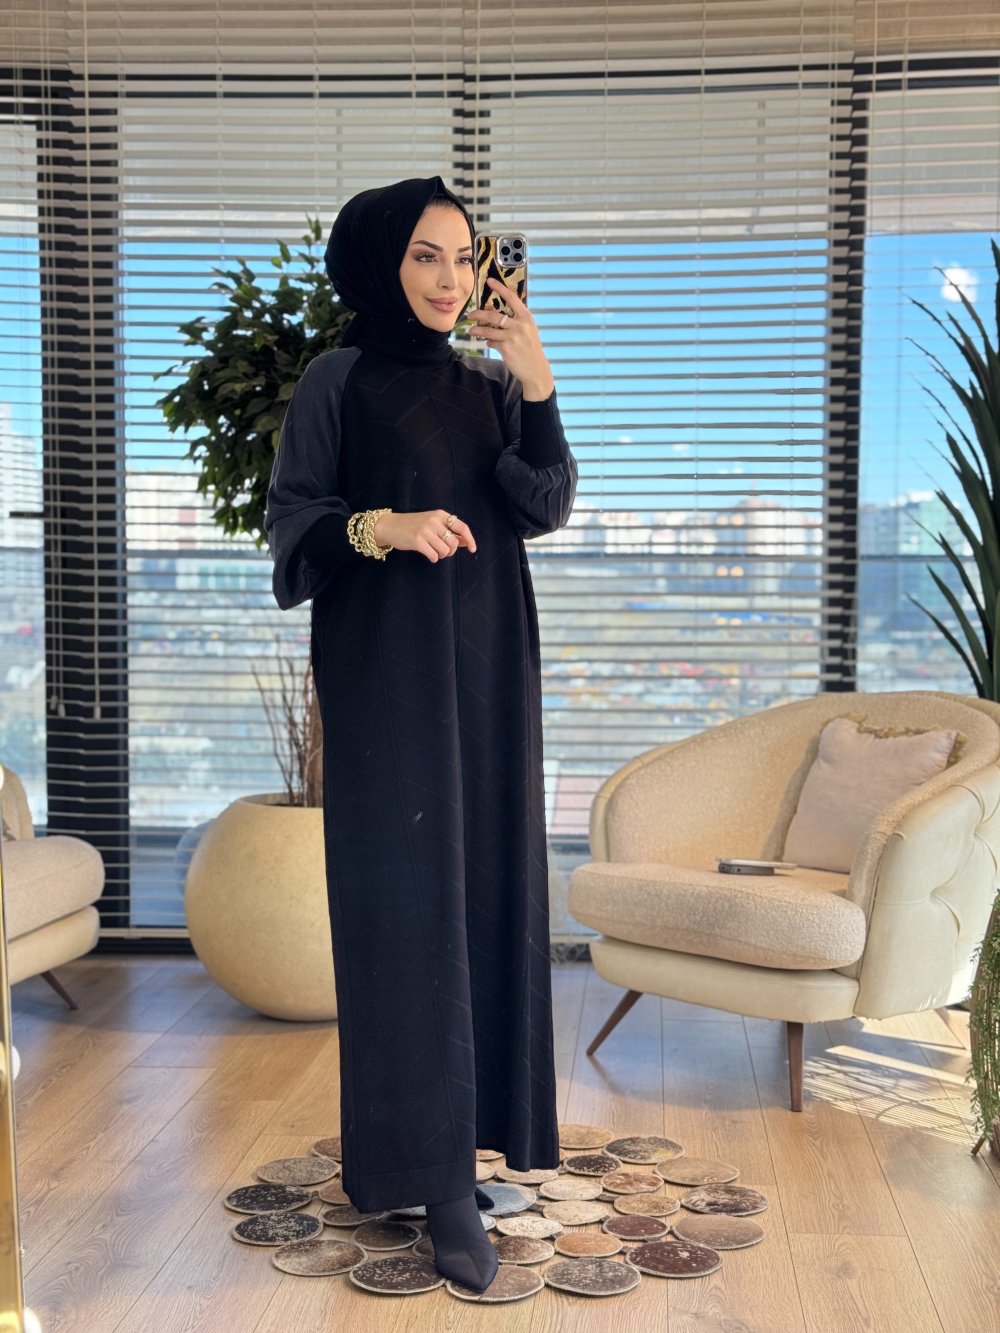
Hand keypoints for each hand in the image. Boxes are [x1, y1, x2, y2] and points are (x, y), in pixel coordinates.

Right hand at [373, 509, 476, 562]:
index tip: (472, 549)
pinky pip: (434, 555)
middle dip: (451, 551)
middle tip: (444, 552)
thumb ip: (448, 531)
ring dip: (442, 555)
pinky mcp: (417, 541)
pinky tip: (429, 555)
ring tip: (434, 552)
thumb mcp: (432, 524)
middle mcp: (434, 521)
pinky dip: (433, 558)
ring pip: (445, 550)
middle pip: (453, 542)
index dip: (470, 539)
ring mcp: (425, 530)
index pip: (462, 526)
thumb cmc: (413, 526)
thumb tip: (464, 542)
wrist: (390, 526)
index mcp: (440, 515)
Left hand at [466, 278, 555, 399]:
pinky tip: (490, 343)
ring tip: (471, 331)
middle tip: (470, 314)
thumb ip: (514, 321)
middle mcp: (520, 325)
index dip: (499, 288)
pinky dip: (489, 342)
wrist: (536, 369)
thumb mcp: (528, 330)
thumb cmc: (530, 348)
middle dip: (478, 314)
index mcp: (526, 317)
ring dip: (477, 330)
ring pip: (488, 330)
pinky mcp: (506, 348)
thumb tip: (494, 312)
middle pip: (493, 315)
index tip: (489, 281)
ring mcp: (512, 337)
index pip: (511, 298)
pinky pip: (491, 342)